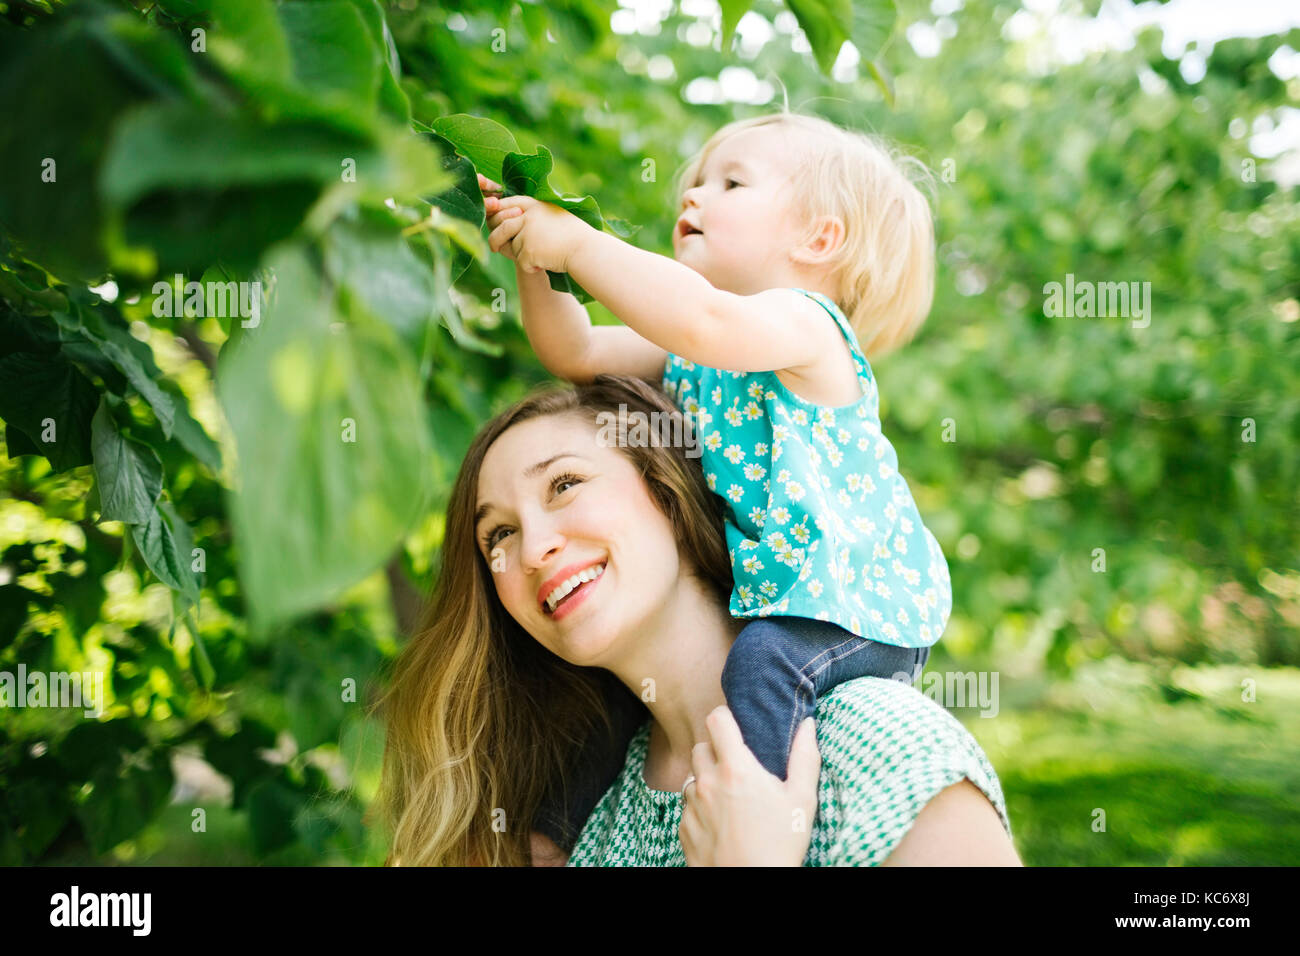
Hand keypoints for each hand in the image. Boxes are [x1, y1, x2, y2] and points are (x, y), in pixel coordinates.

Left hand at [483, 186, 592, 275]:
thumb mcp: (551, 216)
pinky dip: (530, 267)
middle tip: (495, 247)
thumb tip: (505, 220)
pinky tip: (544, 264)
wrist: (585, 249)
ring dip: (523, 256)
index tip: (496, 224)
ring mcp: (527, 233)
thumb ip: (531, 216)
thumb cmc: (571, 236)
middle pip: (500, 227)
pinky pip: (521, 262)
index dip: (498, 214)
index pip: (506, 204)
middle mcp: (528, 216)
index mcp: (534, 205)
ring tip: (541, 256)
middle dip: (496, 239)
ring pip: (512, 248)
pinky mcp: (528, 250)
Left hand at [679, 708, 820, 866]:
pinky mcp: (683, 828)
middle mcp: (708, 783)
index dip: (725, 717)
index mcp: (736, 770)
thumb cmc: (781, 844)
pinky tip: (721, 822)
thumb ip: (805, 757)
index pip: (716, 720)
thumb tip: (807, 724)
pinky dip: (700, 807)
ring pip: (692, 777)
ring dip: (706, 780)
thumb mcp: (803, 800)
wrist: (754, 885)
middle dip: (715, 751)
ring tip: (730, 798)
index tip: (735, 727)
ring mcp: (692, 806)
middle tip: (737, 767)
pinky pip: (687, 806)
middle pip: (700, 747)